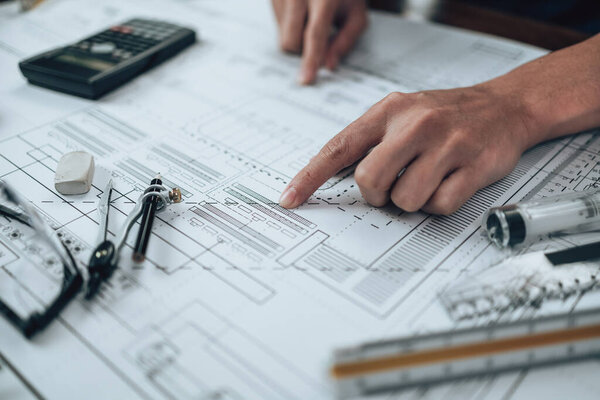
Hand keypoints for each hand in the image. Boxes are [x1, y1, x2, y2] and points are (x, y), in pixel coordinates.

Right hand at [271, 0, 367, 83]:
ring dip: (297, 38)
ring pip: (282, 35)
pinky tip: (302, 13)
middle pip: (291, 40)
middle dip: (303, 51)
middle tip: (320, 41)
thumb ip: (346, 40)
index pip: (314, 33)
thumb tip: (328, 66)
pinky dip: (290, 27)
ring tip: (311, 19)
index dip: (311, 59)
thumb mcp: (356, 13)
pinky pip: (277, 25)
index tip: (306, 80)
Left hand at [278, 84, 536, 214]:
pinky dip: (438, 204)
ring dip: (411, 201)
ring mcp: (446, 145)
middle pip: (369, 181)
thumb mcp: (402, 113)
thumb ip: (370, 140)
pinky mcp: (474, 166)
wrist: (504, 107)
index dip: (310, 177)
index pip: (339, 147)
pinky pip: (439, 206)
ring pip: (405, 200)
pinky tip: (448, 182)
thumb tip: (333, 175)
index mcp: (389, 111)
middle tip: (391, 187)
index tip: (290, 199)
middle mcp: (415, 125)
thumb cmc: (444, 115)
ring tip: (426, 179)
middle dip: (376, 195)